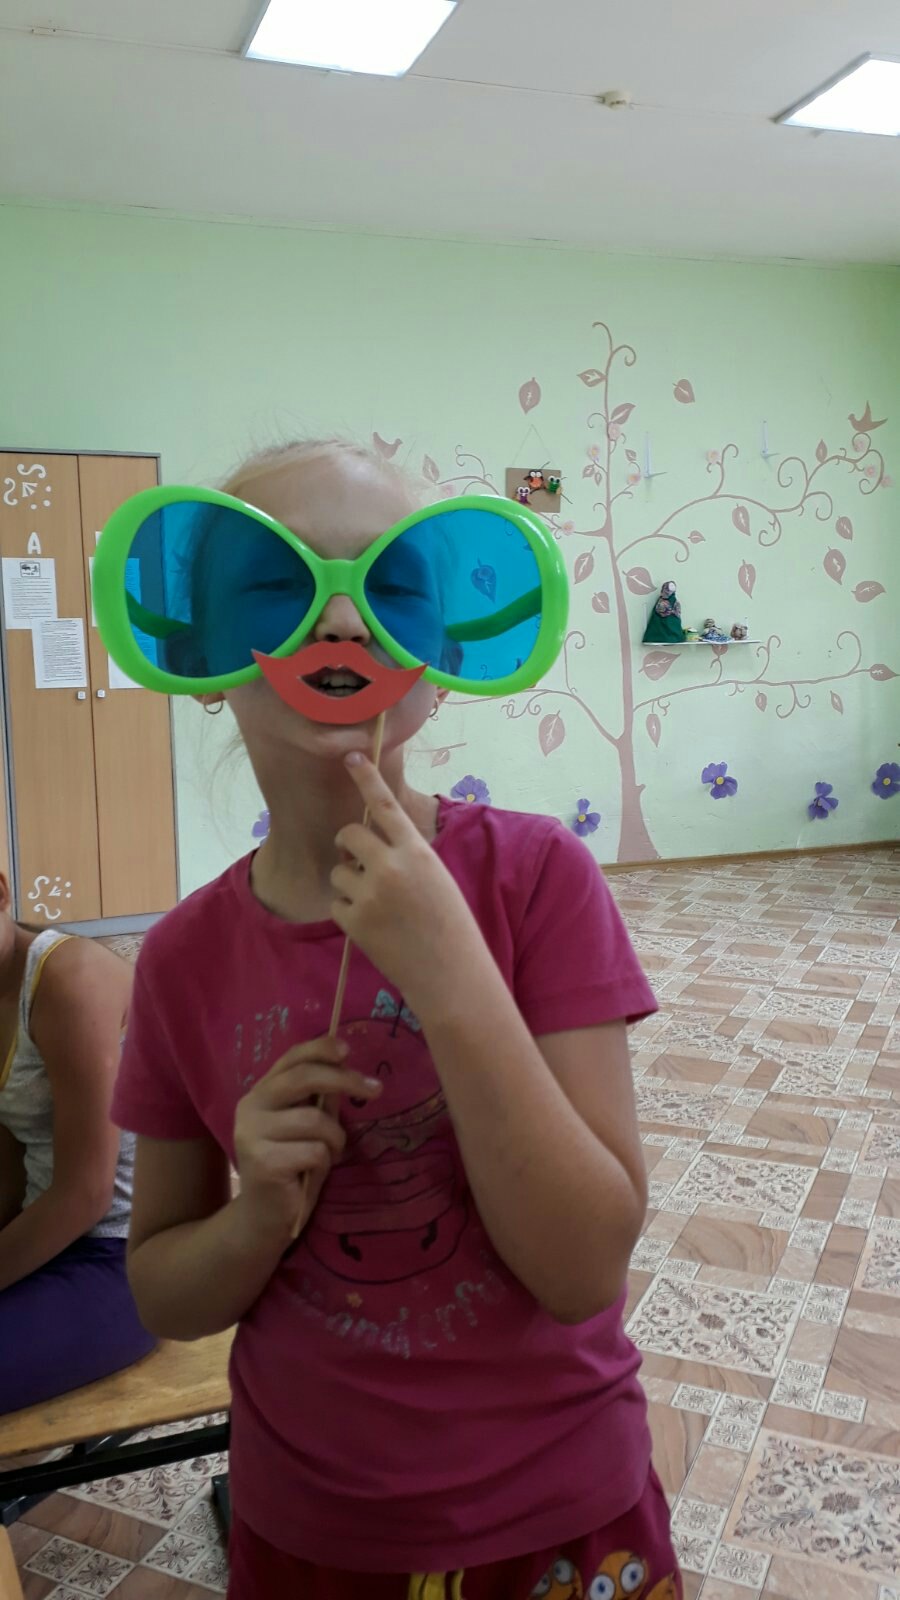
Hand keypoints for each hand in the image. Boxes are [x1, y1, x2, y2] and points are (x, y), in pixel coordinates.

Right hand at [233, 1035, 381, 1239]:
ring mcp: (253, 1134)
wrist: (264, 1218)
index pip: (290, 1059)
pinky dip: (325, 1161)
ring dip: (335, 1139)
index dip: (320, 1048)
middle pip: (303, 1078)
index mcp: (259, 1093)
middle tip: (375, 1089)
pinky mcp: (264, 1162)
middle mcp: (250, 1108)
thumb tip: (347, 1067)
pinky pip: (315, 1150)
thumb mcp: (306, 1126)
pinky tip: (313, 1173)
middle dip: (344, 1079)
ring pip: (316, 1120)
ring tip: (329, 1154)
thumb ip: (317, 1098)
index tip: (348, 1049)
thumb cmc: (292, 1167)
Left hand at [331, 754, 483, 1017]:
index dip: (366, 778)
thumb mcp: (437, 878)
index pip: (385, 805)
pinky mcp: (354, 921)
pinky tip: (372, 927)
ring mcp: (370, 894)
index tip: (351, 757)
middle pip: (349, 834)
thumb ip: (407, 857)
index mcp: (417, 851)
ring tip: (375, 905)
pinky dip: (348, 913)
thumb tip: (372, 845)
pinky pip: (336, 904)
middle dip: (347, 844)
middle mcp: (391, 866)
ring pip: (339, 871)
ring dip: (349, 882)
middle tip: (357, 859)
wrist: (450, 974)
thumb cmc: (450, 925)